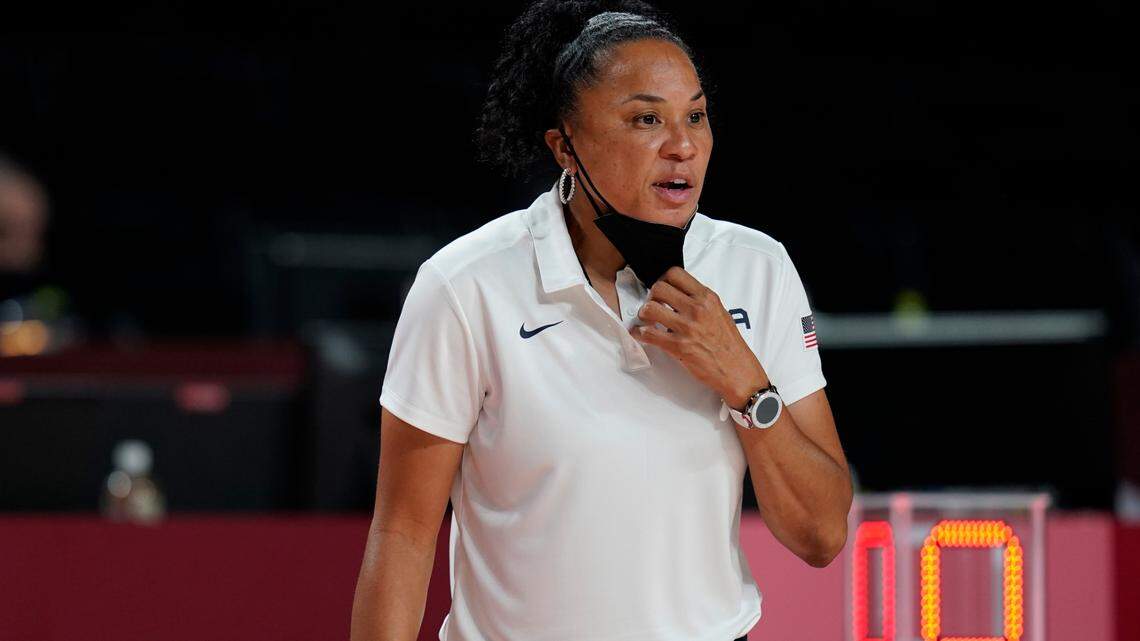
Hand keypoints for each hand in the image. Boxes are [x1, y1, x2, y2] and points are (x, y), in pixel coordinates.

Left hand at [630, 266, 768, 407]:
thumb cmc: (729, 344)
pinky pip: (649, 334)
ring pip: (650, 309)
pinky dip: (639, 333)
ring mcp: (687, 327)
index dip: (663, 280)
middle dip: (651, 296)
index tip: (662, 290)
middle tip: (653, 305)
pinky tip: (640, 334)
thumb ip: (700, 302)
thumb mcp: (720, 313)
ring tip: (646, 320)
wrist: (737, 369)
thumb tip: (680, 296)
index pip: (675, 274)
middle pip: (659, 288)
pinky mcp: (678, 346)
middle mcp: (696, 309)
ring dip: (643, 314)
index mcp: (707, 298)